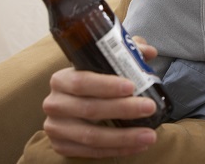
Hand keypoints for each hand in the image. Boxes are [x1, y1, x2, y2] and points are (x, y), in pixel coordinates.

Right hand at [42, 37, 160, 157]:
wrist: (76, 104)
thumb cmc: (95, 82)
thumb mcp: (107, 63)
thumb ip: (127, 53)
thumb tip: (149, 52)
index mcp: (61, 79)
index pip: (82, 82)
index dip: (107, 85)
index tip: (132, 86)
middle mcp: (54, 104)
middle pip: (90, 109)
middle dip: (123, 109)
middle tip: (150, 107)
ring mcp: (55, 128)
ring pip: (92, 136)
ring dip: (124, 137)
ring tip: (150, 135)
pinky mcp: (61, 146)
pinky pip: (91, 152)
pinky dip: (118, 150)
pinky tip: (138, 146)